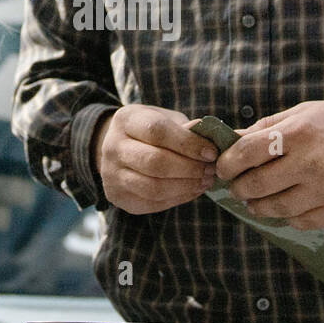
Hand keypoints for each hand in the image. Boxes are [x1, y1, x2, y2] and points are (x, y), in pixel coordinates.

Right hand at [93, 104, 216, 213]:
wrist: (120, 149)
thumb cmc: (151, 131)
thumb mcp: (166, 120)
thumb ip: (185, 128)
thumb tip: (207, 134)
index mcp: (126, 120)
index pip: (157, 131)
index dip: (188, 143)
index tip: (211, 152)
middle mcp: (112, 147)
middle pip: (154, 162)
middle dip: (189, 168)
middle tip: (210, 170)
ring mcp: (112, 174)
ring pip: (153, 187)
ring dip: (186, 186)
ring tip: (205, 181)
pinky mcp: (118, 197)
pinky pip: (152, 202)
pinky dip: (178, 198)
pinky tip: (192, 190)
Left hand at [215, 99, 323, 229]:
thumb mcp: (308, 112)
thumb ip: (269, 127)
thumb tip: (232, 140)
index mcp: (299, 132)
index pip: (246, 153)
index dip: (227, 164)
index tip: (224, 168)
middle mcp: (311, 163)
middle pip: (255, 186)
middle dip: (240, 188)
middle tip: (238, 187)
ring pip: (276, 209)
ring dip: (259, 207)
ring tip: (257, 200)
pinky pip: (301, 222)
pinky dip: (289, 217)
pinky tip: (289, 206)